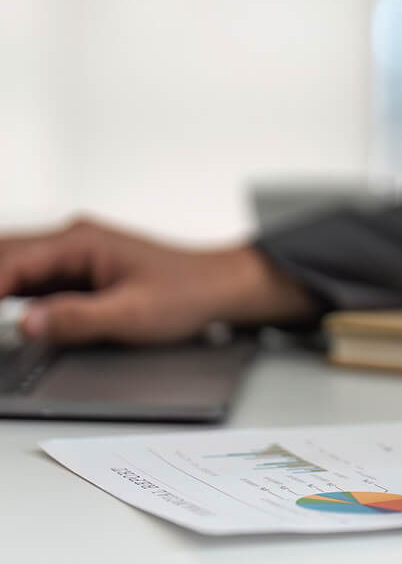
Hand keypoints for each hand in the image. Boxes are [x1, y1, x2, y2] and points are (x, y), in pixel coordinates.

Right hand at [0, 218, 316, 344]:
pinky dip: (13, 294)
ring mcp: (75, 254)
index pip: (12, 262)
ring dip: (1, 288)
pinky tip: (11, 315)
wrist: (218, 287)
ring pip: (16, 265)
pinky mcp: (80, 271)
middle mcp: (73, 240)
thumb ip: (79, 319)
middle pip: (5, 255)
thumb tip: (29, 323)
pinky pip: (34, 279)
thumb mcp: (132, 314)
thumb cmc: (186, 293)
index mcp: (80, 241)